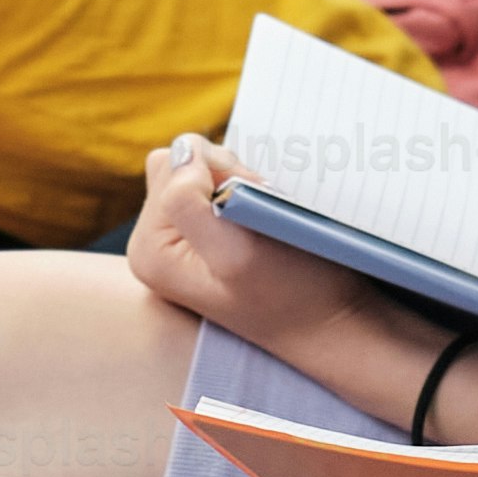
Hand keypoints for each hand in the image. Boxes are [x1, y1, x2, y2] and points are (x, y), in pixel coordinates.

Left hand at [123, 135, 370, 352]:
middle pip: (180, 165)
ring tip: (264, 223)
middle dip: (227, 176)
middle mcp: (153, 244)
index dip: (218, 170)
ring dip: (240, 183)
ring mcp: (177, 240)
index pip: (170, 165)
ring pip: (199, 170)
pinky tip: (262, 224)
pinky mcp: (201, 235)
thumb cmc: (292, 293)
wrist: (328, 325)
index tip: (252, 206)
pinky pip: (214, 186)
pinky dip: (245, 192)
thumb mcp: (237, 251)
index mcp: (149, 249)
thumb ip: (189, 201)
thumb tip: (179, 152)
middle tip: (261, 215)